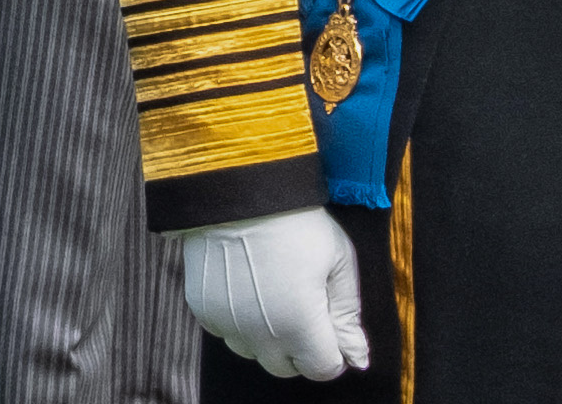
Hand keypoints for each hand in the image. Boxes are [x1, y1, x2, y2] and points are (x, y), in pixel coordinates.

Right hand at [181, 207, 368, 380]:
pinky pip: (229, 333)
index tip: (335, 325)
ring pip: (255, 353)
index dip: (336, 350)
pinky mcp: (204, 313)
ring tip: (279, 291)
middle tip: (309, 305)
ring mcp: (228, 327)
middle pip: (287, 367)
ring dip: (271, 337)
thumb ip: (347, 313)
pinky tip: (251, 286)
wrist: (240, 194)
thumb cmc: (298, 223)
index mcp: (299, 326)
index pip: (323, 368)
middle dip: (304, 347)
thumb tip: (357, 356)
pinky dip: (242, 321)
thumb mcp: (339, 260)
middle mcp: (259, 336)